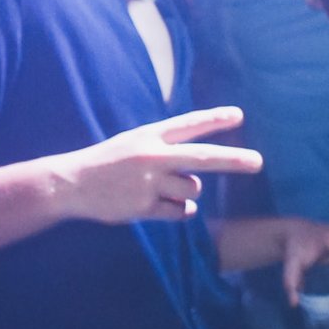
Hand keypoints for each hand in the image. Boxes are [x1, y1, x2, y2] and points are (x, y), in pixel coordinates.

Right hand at [61, 107, 261, 223]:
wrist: (71, 184)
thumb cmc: (108, 163)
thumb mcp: (134, 142)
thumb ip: (165, 149)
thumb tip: (199, 174)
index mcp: (150, 136)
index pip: (189, 125)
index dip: (214, 120)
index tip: (238, 116)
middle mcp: (153, 156)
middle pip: (203, 158)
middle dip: (234, 160)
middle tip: (258, 163)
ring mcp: (149, 182)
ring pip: (193, 190)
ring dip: (187, 193)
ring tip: (162, 189)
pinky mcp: (144, 206)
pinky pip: (180, 212)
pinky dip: (178, 211)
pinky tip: (157, 206)